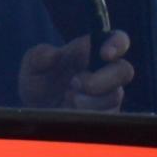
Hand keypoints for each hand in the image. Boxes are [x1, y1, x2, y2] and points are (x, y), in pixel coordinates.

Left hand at [17, 26, 133, 111]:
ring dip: (90, 100)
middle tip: (74, 83)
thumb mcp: (32, 68)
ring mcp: (107, 95)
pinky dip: (88, 115)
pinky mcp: (106, 116)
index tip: (105, 54)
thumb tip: (54, 54)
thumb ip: (39, 56)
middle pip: (124, 71)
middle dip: (102, 79)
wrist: (37, 115)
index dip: (117, 43)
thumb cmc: (38, 85)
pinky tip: (71, 112)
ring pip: (115, 96)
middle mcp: (104, 72)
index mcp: (90, 52)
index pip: (117, 40)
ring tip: (67, 99)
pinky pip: (109, 116)